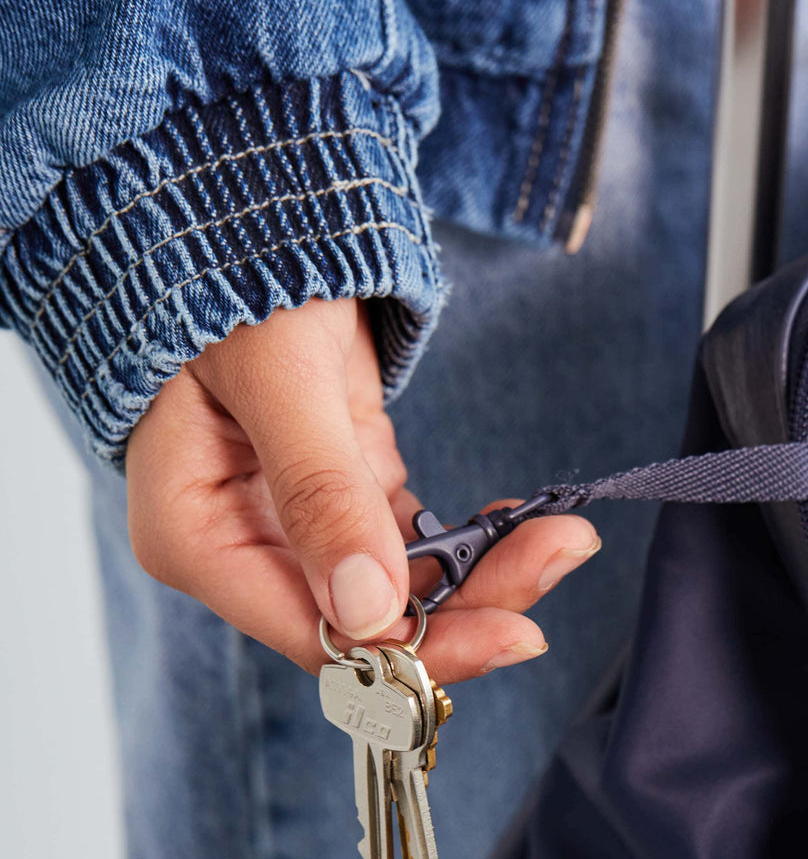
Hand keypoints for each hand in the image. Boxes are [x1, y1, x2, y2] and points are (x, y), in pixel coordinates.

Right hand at [125, 298, 599, 681]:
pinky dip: (467, 541)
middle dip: (469, 606)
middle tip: (560, 556)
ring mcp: (290, 525)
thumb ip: (319, 491)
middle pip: (365, 622)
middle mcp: (239, 546)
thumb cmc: (238, 279)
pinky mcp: (338, 497)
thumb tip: (366, 606)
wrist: (250, 214)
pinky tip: (522, 520)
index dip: (413, 644)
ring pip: (398, 590)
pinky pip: (410, 545)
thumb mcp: (279, 376)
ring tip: (562, 537)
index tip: (511, 629)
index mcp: (194, 535)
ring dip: (482, 575)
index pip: (312, 631)